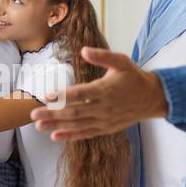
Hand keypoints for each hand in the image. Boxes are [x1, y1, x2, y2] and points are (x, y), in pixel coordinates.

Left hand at [28, 47, 168, 141]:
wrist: (152, 98)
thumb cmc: (134, 77)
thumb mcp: (121, 61)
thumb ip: (102, 56)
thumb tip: (84, 50)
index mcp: (104, 90)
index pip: (80, 94)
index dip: (63, 95)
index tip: (47, 95)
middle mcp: (103, 107)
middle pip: (74, 112)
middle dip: (52, 113)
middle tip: (33, 114)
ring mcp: (104, 120)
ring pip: (77, 125)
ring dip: (57, 125)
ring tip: (38, 126)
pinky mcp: (106, 128)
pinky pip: (86, 133)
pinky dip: (70, 135)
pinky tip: (55, 136)